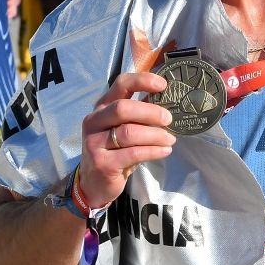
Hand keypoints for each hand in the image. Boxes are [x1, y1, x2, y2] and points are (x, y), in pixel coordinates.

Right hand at [77, 71, 175, 207]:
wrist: (94, 183)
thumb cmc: (114, 151)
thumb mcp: (121, 128)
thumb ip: (138, 115)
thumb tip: (166, 103)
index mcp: (101, 107)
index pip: (120, 85)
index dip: (142, 81)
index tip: (163, 85)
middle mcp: (94, 122)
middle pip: (123, 109)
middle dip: (151, 112)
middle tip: (169, 119)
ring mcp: (95, 143)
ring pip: (129, 133)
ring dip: (155, 135)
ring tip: (170, 139)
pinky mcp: (102, 163)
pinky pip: (133, 153)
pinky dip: (153, 151)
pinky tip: (165, 151)